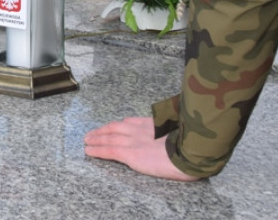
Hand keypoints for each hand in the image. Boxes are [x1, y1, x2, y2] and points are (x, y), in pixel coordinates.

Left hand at [84, 117, 199, 180]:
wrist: (190, 154)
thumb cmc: (190, 146)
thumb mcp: (178, 132)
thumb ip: (168, 131)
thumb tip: (169, 135)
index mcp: (151, 124)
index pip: (130, 122)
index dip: (118, 125)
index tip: (111, 126)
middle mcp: (139, 130)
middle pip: (115, 128)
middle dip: (102, 130)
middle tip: (92, 133)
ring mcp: (133, 141)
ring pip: (108, 138)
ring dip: (95, 139)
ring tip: (87, 141)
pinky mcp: (130, 154)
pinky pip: (109, 151)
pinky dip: (97, 150)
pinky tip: (89, 151)